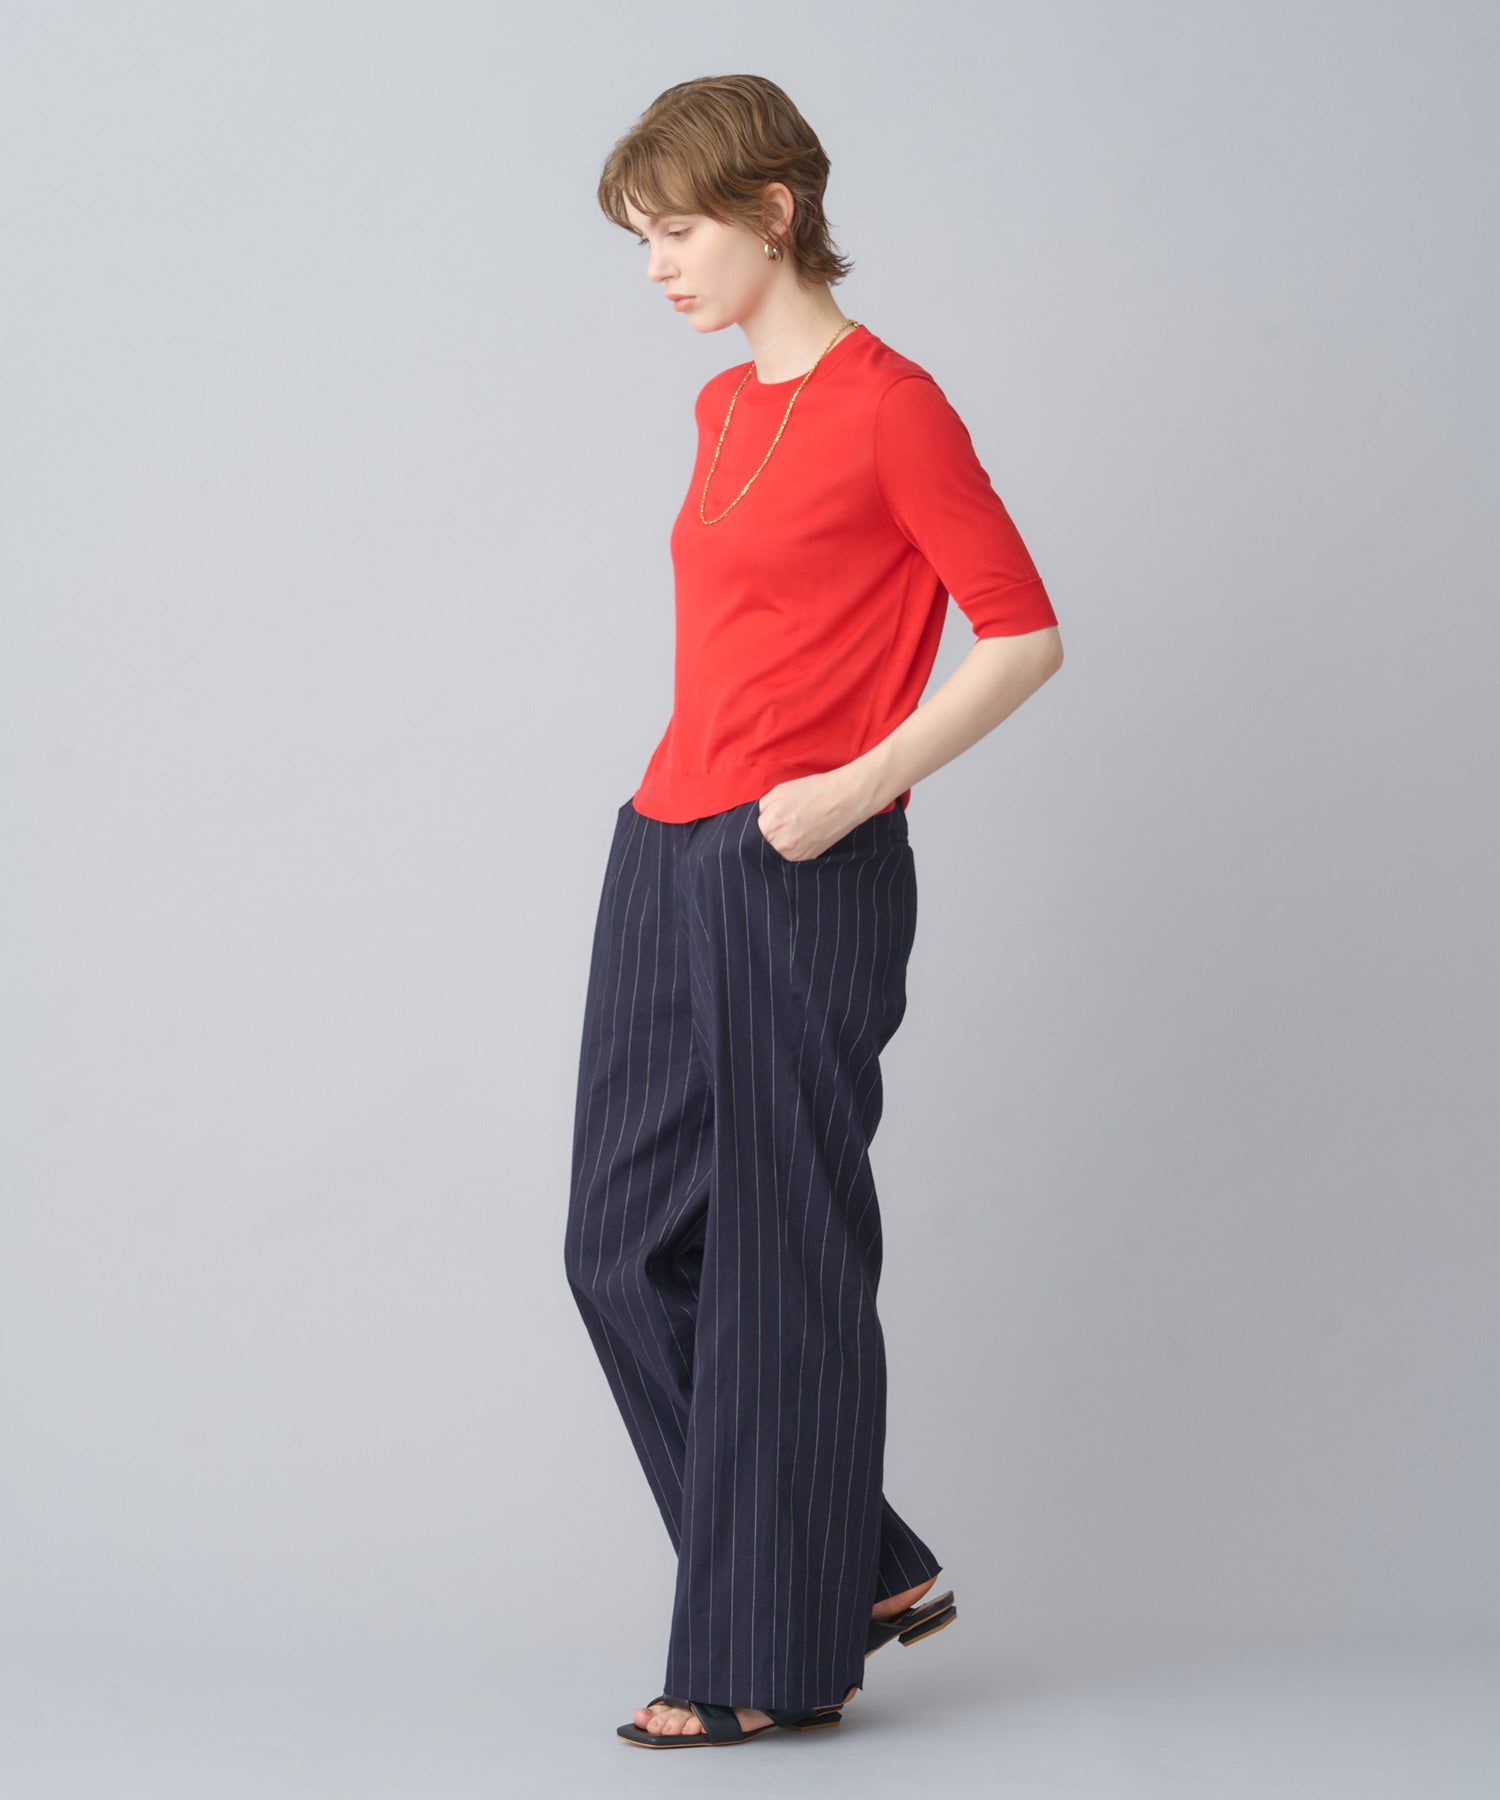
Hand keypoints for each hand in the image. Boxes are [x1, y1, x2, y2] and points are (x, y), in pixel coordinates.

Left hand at [755, 771, 872, 861]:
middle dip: (766, 835)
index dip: (756, 826)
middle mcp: (782, 843)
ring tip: (793, 827)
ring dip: (779, 843)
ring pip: (776, 852)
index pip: (751, 833)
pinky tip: (801, 833)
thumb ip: (762, 808)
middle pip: (762, 845)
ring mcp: (796, 853)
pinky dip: (792, 847)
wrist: (846, 798)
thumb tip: (754, 820)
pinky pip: (791, 856)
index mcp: (772, 824)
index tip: (762, 822)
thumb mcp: (780, 791)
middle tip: (780, 823)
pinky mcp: (808, 857)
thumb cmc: (814, 791)